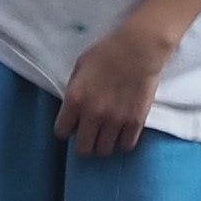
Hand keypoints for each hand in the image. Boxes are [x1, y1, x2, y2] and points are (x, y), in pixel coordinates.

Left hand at [55, 9, 183, 156]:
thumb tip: (73, 109)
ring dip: (103, 144)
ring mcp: (116, 120)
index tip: (72, 125)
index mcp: (75, 100)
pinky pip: (126, 146)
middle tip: (89, 134)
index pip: (61, 132)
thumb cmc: (107, 53)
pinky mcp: (136, 122)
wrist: (139, 49)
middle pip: (83, 149)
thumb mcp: (79, 68)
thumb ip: (74, 91)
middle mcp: (93, 114)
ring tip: (106, 133)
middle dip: (84, 143)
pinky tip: (122, 132)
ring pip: (104, 150)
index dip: (66, 129)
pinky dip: (123, 142)